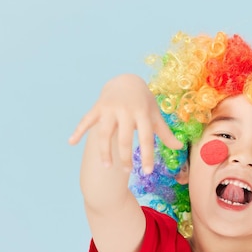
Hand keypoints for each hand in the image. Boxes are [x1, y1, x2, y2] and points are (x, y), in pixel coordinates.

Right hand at [68, 74, 182, 172]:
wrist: (127, 79)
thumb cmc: (143, 102)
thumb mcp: (154, 115)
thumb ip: (165, 132)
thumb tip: (179, 147)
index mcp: (142, 113)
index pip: (146, 138)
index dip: (147, 156)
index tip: (148, 172)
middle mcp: (126, 110)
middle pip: (124, 138)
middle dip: (125, 157)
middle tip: (127, 172)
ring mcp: (110, 108)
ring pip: (104, 133)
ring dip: (104, 151)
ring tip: (107, 167)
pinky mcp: (98, 107)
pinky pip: (86, 120)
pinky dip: (78, 130)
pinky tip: (71, 142)